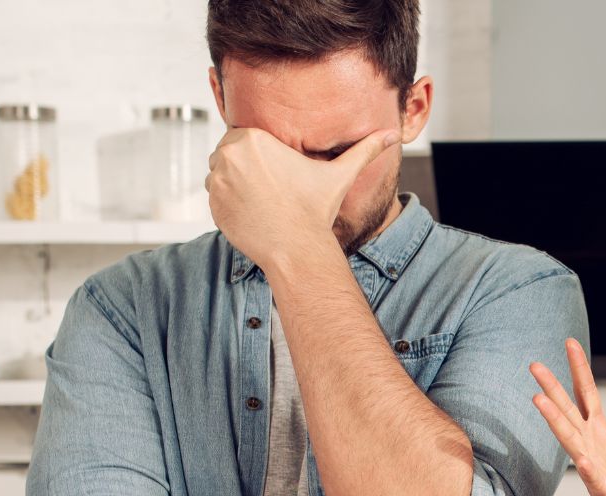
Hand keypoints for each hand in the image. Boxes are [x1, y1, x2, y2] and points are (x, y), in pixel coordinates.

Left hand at [205, 126, 397, 272]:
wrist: (297, 249)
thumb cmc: (316, 210)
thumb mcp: (339, 174)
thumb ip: (365, 149)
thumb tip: (393, 135)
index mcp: (254, 139)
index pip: (245, 136)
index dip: (260, 153)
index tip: (275, 171)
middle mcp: (229, 156)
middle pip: (229, 153)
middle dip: (245, 166)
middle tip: (269, 187)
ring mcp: (217, 182)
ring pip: (219, 173)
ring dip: (234, 182)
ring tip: (261, 200)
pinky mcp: (211, 205)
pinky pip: (214, 196)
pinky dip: (228, 202)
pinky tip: (253, 212)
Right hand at [530, 340, 605, 495]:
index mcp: (600, 432)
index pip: (587, 393)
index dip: (579, 369)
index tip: (569, 343)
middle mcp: (590, 444)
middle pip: (568, 410)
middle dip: (552, 387)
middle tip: (534, 365)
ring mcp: (591, 465)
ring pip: (569, 438)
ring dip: (554, 420)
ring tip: (538, 400)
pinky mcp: (600, 488)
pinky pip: (591, 474)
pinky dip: (585, 466)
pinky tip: (579, 456)